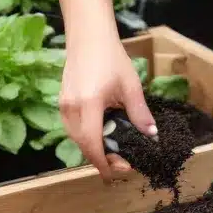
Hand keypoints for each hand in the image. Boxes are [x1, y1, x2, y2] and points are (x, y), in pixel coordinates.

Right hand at [59, 33, 156, 182]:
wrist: (89, 37)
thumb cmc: (112, 58)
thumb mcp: (131, 86)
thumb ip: (140, 113)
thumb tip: (151, 135)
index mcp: (89, 104)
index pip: (92, 144)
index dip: (103, 163)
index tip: (115, 175)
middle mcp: (71, 107)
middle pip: (83, 145)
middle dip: (101, 158)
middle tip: (123, 162)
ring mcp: (63, 105)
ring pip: (76, 138)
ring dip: (93, 147)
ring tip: (114, 148)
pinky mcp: (61, 101)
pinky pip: (72, 127)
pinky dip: (86, 136)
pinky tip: (102, 133)